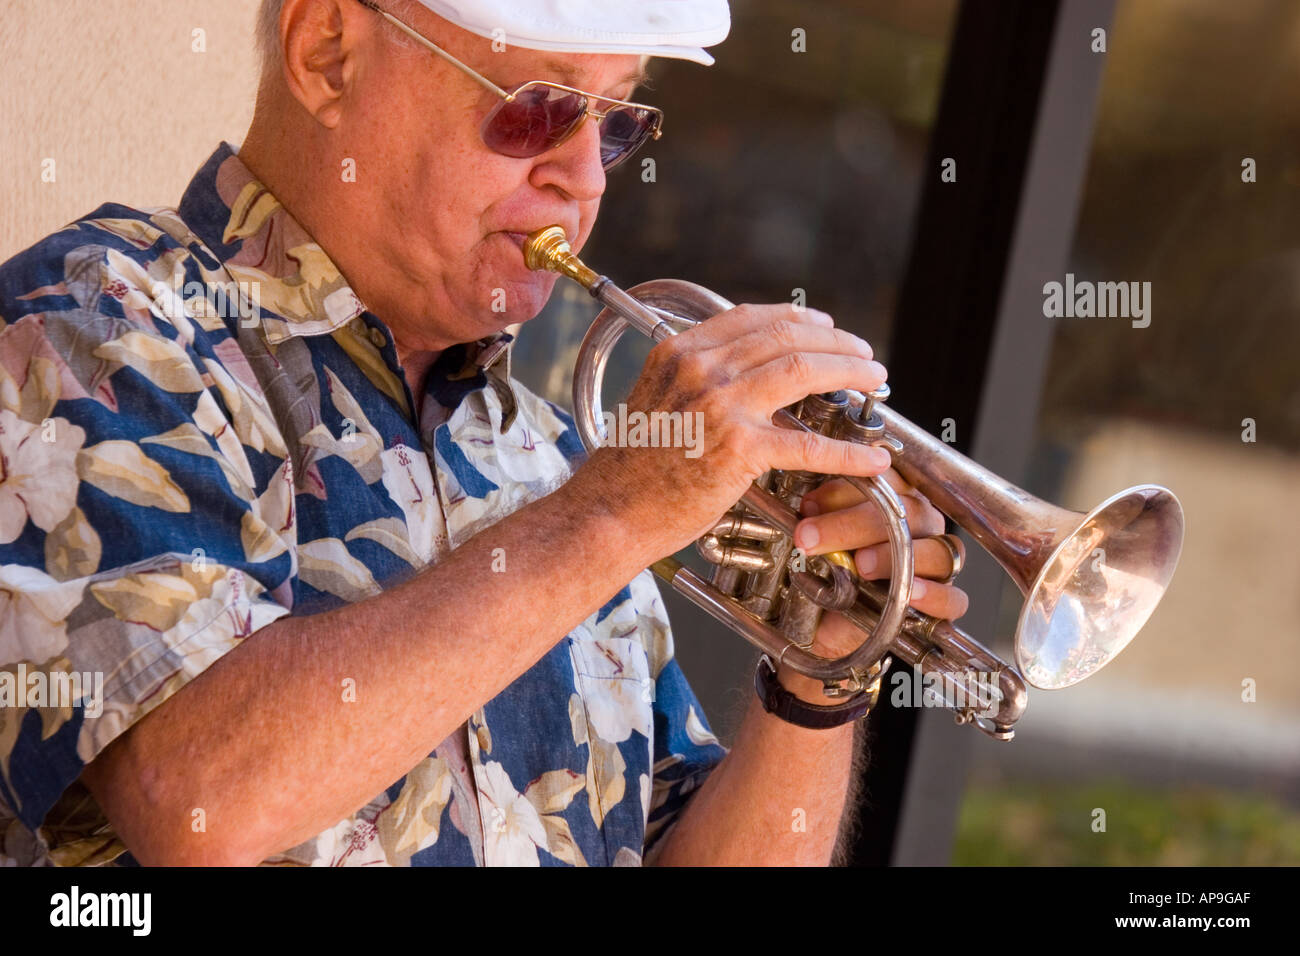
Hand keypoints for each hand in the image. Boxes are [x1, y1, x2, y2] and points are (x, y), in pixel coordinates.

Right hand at [577, 303, 890, 557]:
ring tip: (875, 382)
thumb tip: (740, 376)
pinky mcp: (739, 450)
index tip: (825, 326)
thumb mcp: (655, 401)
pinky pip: (809, 446)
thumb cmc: (630, 468)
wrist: (608, 512)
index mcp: (678, 352)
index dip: (798, 318)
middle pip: (786, 337)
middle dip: (836, 342)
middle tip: (863, 355)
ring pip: (804, 372)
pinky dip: (849, 452)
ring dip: (849, 373)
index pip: (751, 318)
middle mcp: (700, 369)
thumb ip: (694, 380)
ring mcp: (721, 407)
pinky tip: (873, 457)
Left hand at [773, 469, 969, 703]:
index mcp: (896, 498)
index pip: (891, 478)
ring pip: (936, 550)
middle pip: (909, 512)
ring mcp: (936, 562)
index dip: (853, 486)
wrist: (820, 624)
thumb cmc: (822, 573)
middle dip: (854, 523)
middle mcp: (922, 526)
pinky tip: (909, 592)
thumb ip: (818, 514)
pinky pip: (953, 598)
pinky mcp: (942, 602)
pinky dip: (934, 595)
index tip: (810, 503)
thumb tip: (809, 503)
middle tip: (811, 536)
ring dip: (894, 556)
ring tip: (860, 565)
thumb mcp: (815, 537)